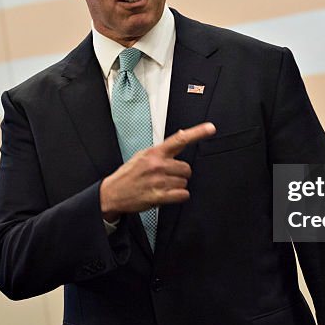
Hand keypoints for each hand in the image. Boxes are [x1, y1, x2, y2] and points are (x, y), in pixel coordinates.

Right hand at [100, 122, 215, 219]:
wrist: (113, 193)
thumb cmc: (129, 174)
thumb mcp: (142, 155)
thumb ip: (161, 150)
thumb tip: (181, 138)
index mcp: (154, 152)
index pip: (180, 139)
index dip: (197, 133)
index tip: (211, 128)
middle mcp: (158, 165)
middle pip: (186, 168)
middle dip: (181, 174)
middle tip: (168, 176)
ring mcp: (158, 181)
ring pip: (184, 183)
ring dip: (177, 186)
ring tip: (163, 186)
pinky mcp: (158, 196)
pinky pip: (182, 195)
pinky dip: (178, 196)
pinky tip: (168, 195)